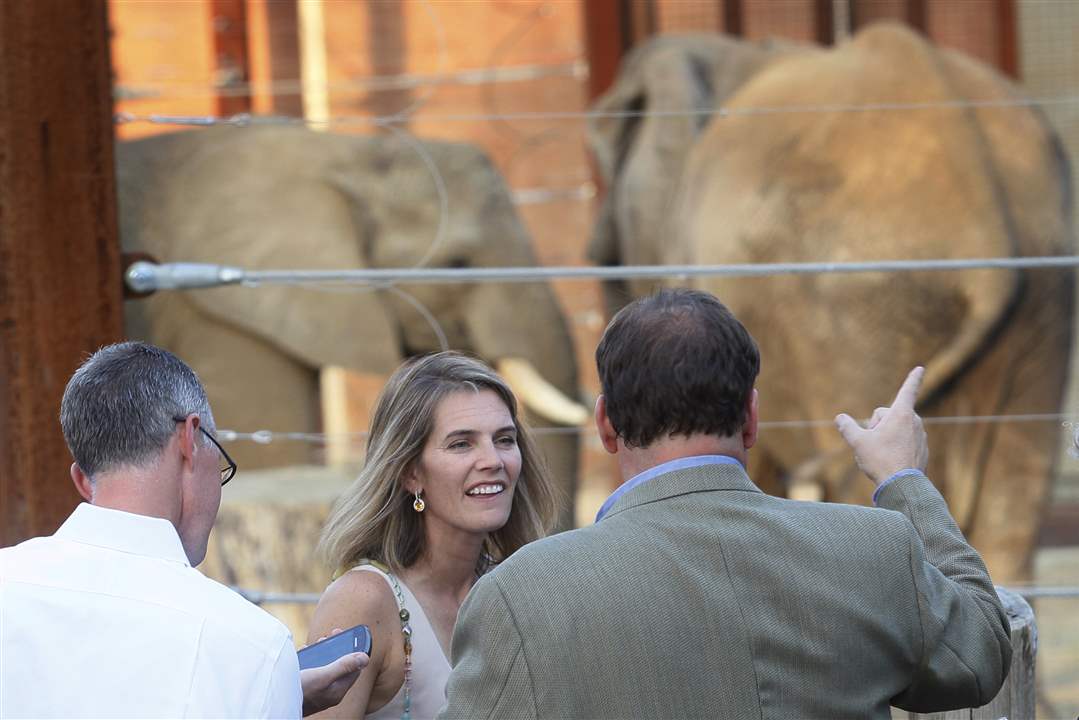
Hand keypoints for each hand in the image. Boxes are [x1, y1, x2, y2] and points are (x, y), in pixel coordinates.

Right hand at [300, 630, 368, 716]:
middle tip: (332, 634)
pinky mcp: (306, 688)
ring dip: (323, 653)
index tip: (349, 636)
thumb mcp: (324, 675)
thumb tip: (365, 657)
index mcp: (338, 690)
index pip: (355, 669)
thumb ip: (344, 666)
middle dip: (337, 648)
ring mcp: (318, 690)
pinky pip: (313, 671)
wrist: (276, 702)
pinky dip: (311, 659)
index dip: (354, 651)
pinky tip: (305, 652)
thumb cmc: (300, 691)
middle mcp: (330, 691)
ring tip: (318, 642)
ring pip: (326, 667)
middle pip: (340, 666)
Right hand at [834, 367, 928, 486]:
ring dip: (885, 436)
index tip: (921, 367)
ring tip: (882, 454)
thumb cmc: (880, 460)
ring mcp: (920, 436)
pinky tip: (890, 461)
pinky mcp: (922, 449)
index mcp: (901, 414)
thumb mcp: (857, 442)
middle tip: (873, 443)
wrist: (902, 486)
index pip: (908, 390)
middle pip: (888, 414)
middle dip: (877, 425)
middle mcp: (914, 421)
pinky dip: (895, 447)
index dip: (913, 378)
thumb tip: (840, 418)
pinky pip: (904, 441)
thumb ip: (847, 427)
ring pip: (896, 428)